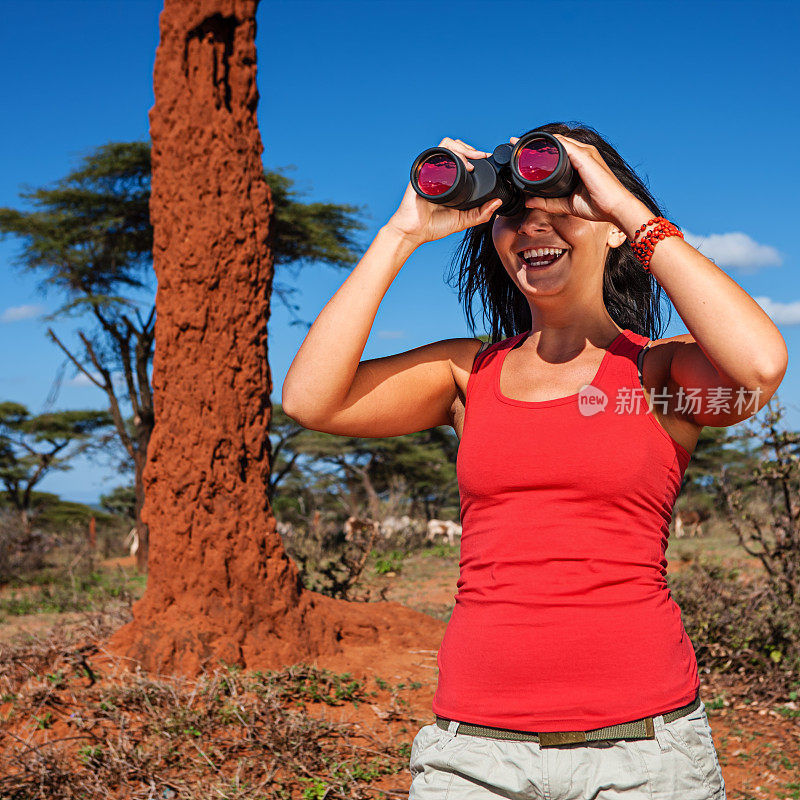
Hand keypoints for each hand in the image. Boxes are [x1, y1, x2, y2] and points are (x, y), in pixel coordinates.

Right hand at [386, 137, 502, 245]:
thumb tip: (498, 202)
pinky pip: (437, 153)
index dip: (475, 155)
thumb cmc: (434, 226)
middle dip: (471, 149)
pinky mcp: (423, 171)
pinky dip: (451, 153)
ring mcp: (432, 170)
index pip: (463, 157)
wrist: (414, 231)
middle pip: (456, 147)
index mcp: (451, 180)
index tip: (487, 158)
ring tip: (472, 160)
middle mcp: (441, 172)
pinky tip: (461, 165)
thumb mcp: (464, 220)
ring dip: (463, 148)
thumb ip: (481, 214)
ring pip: (448, 145)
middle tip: (482, 157)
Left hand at [510, 134, 639, 224]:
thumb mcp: (566, 204)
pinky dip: (550, 144)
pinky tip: (536, 145)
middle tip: (514, 143)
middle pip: (554, 142)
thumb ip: (547, 202)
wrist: (615, 208)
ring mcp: (584, 153)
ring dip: (538, 141)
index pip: (555, 150)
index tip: (520, 150)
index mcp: (579, 162)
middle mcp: (582, 153)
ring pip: (557, 141)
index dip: (538, 149)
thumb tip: (528, 202)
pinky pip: (565, 145)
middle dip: (533, 142)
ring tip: (520, 142)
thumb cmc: (597, 206)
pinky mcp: (585, 157)